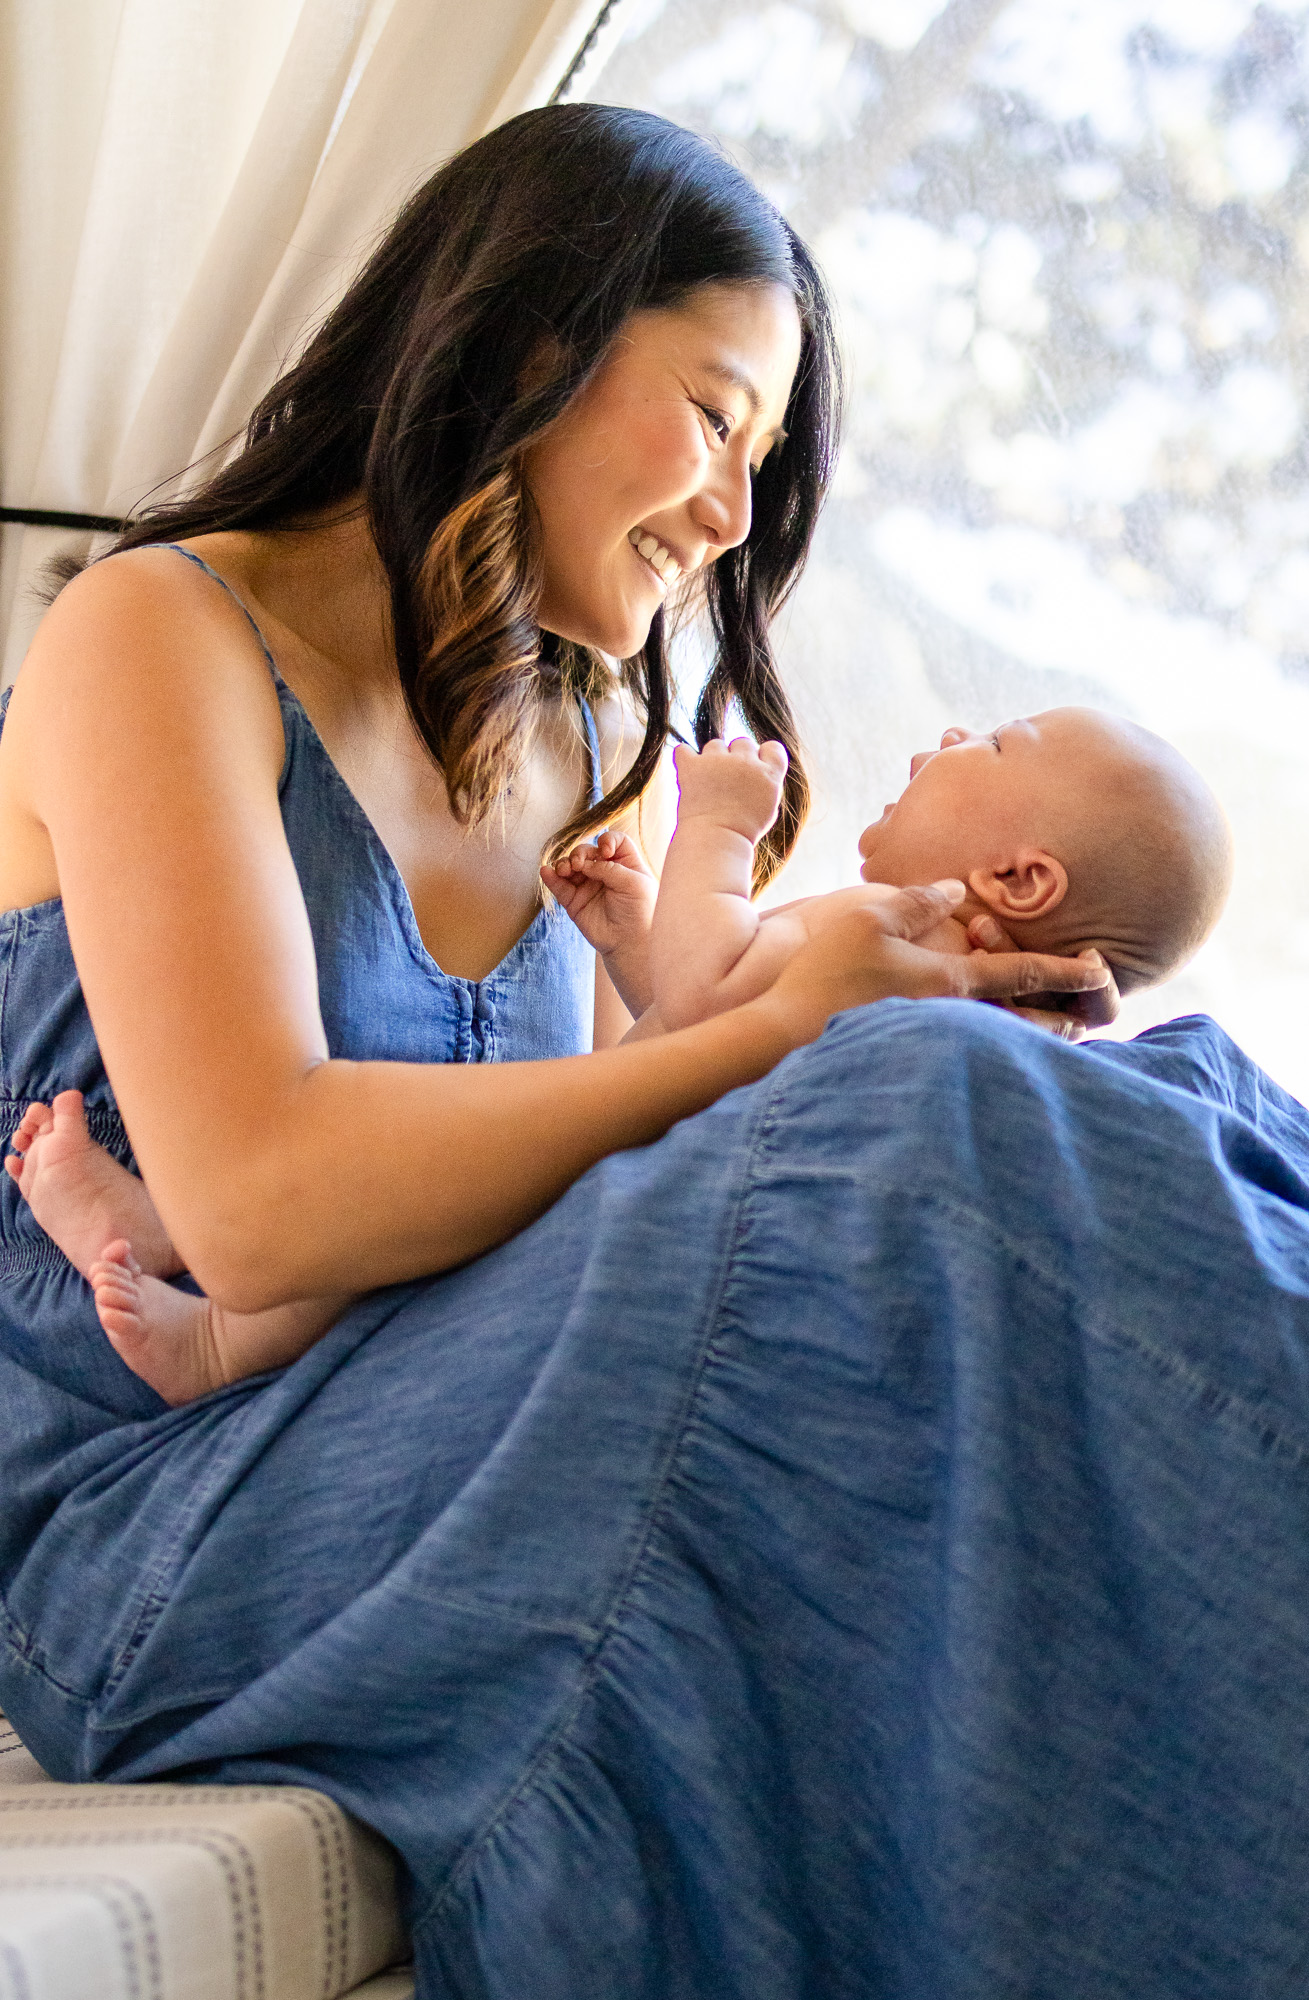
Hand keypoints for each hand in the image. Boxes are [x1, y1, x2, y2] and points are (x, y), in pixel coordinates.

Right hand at [542, 831, 657, 957]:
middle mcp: (605, 872)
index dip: (607, 841)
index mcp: (625, 864)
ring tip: (565, 870)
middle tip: (579, 865)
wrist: (630, 942)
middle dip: (580, 854)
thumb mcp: (633, 883)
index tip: (605, 852)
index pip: (613, 842)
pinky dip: (550, 877)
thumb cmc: (639, 911)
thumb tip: (583, 864)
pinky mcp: (574, 901)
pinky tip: (546, 872)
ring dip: (564, 863)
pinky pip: (559, 885)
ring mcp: (588, 885)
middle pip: (587, 851)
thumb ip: (608, 868)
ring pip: (570, 865)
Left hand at [673, 736, 788, 842]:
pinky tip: (689, 773)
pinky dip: (684, 758)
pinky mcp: (692, 766)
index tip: (754, 771)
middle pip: (743, 742)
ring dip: (712, 759)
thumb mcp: (767, 807)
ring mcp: (718, 762)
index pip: (773, 748)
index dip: (762, 757)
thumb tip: (757, 766)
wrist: (716, 842)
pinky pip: (684, 749)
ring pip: (715, 745)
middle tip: (728, 782)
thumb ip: (765, 782)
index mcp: (769, 774)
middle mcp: (746, 762)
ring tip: (708, 784)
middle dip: (736, 757)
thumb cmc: (743, 831)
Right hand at [758, 881, 1112, 1050]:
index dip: (1069, 971)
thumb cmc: (827, 975)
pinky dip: (1004, 1055)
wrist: (788, 1039)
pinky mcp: (922, 1069)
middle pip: (1032, 1026)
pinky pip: (979, 1062)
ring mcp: (942, 1050)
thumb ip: (918, 901)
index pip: (1026, 973)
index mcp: (953, 982)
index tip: (1103, 971)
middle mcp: (959, 1022)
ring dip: (1039, 1041)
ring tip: (1059, 1034)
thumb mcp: (869, 919)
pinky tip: (1001, 1052)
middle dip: (1068, 1020)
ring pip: (1009, 1049)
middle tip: (1092, 1014)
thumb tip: (957, 889)